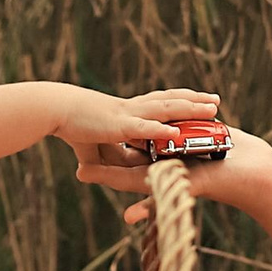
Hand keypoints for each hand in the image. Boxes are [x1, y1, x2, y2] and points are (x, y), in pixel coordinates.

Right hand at [50, 85, 221, 151]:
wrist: (56, 109)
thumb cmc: (72, 124)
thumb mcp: (96, 146)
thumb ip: (109, 157)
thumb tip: (113, 170)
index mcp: (130, 111)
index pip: (162, 103)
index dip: (181, 101)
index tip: (199, 101)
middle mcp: (134, 109)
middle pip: (171, 101)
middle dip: (194, 101)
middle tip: (216, 100)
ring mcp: (129, 115)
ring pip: (166, 109)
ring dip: (189, 109)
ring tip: (210, 109)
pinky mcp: (120, 126)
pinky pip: (145, 127)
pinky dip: (160, 129)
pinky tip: (176, 132)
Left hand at [78, 125, 271, 215]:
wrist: (261, 174)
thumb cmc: (230, 184)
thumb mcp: (192, 188)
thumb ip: (160, 199)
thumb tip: (127, 217)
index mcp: (165, 176)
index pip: (128, 176)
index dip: (104, 173)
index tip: (80, 172)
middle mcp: (173, 165)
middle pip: (135, 158)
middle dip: (112, 152)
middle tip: (83, 145)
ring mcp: (186, 153)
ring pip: (154, 143)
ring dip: (135, 137)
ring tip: (112, 129)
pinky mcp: (200, 140)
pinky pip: (177, 131)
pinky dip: (165, 125)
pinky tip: (153, 117)